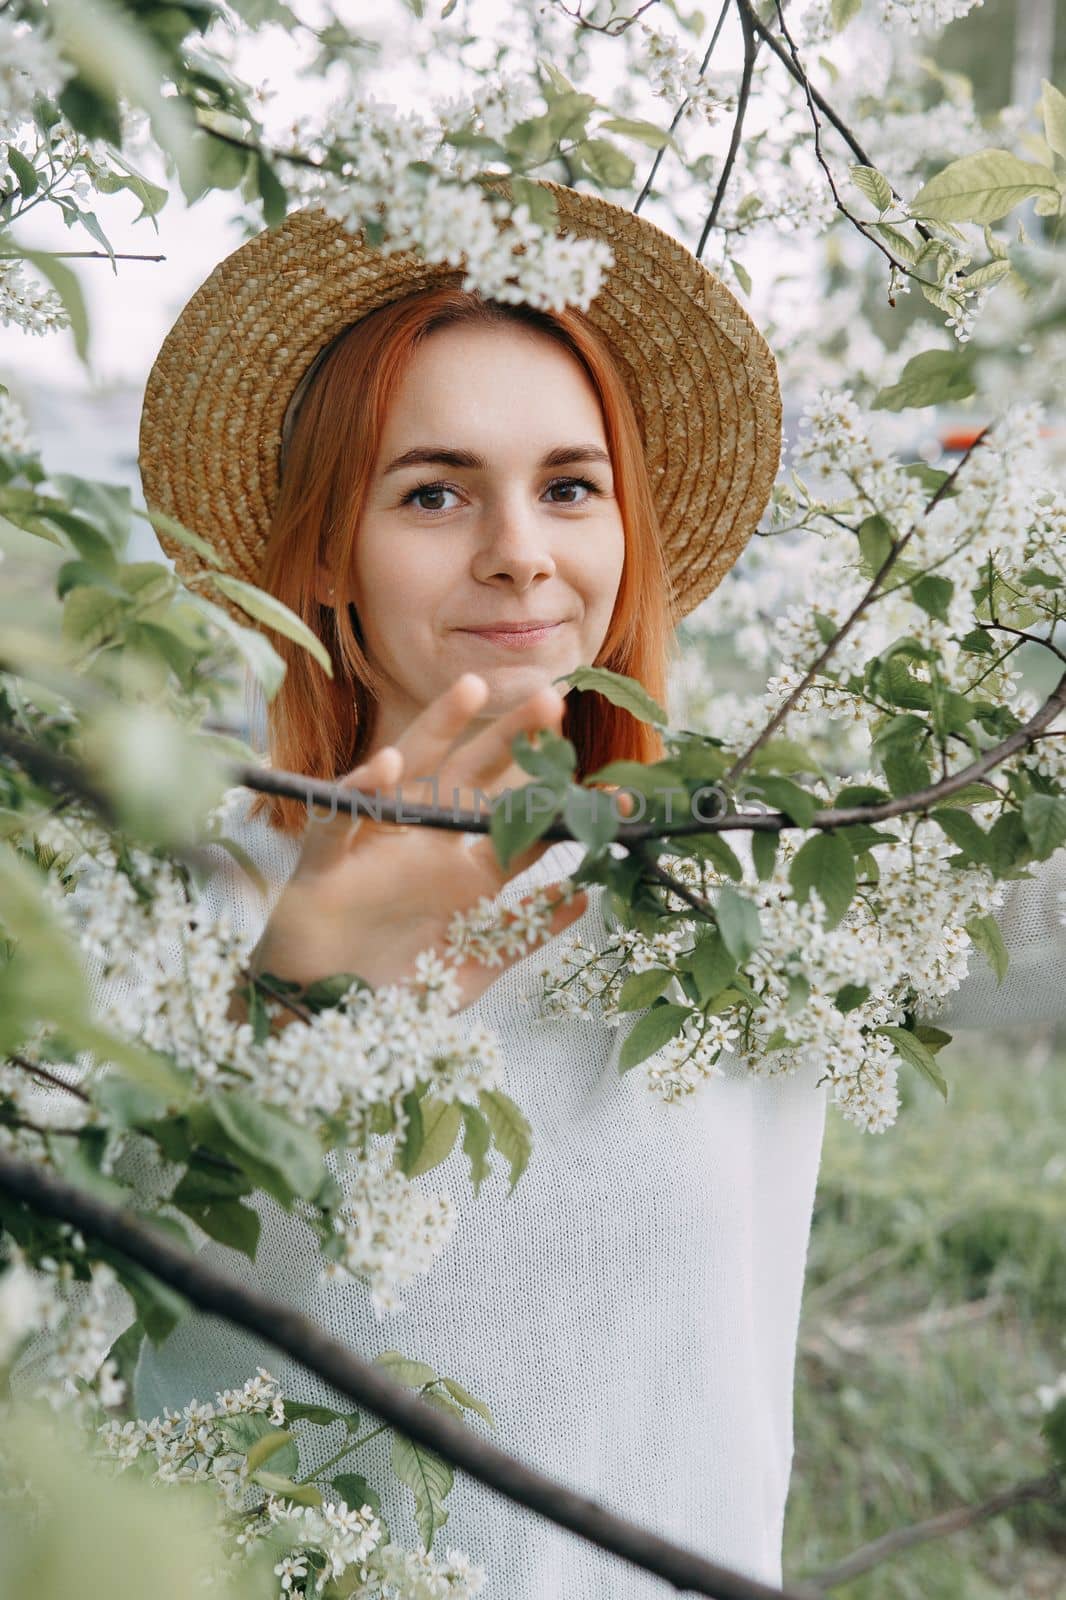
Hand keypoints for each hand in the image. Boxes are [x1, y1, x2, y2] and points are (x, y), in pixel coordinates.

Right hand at [250, 672, 630, 1007]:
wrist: (322, 1020)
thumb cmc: (394, 992)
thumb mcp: (472, 967)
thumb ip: (522, 932)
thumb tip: (583, 897)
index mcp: (464, 874)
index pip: (519, 826)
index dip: (560, 805)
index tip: (614, 791)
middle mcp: (426, 848)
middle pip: (472, 779)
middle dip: (510, 740)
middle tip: (552, 699)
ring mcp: (377, 848)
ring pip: (407, 774)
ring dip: (436, 730)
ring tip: (472, 689)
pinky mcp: (326, 864)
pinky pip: (341, 821)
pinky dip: (360, 793)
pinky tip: (385, 766)